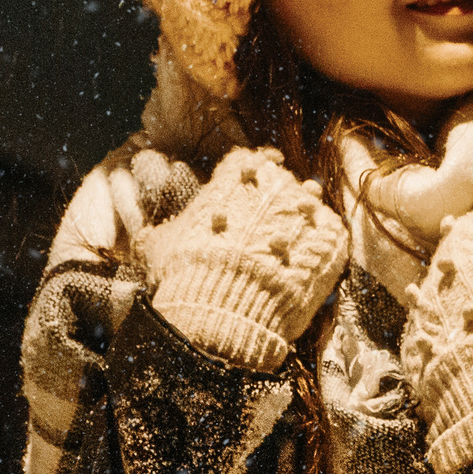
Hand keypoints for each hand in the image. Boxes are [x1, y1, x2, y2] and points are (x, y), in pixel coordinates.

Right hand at [136, 147, 347, 372]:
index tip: (254, 186)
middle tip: (269, 229)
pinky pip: (332, 234)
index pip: (250, 160)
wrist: (225, 313)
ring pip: (311, 204)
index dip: (252, 173)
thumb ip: (157, 234)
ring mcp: (306, 211)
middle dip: (277, 202)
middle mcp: (275, 184)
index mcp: (235, 177)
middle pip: (283, 182)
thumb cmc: (188, 276)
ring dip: (303, 221)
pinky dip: (323, 247)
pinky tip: (308, 265)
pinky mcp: (331, 240)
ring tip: (292, 246)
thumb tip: (140, 237)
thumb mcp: (159, 249)